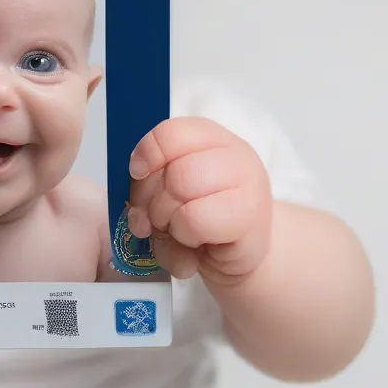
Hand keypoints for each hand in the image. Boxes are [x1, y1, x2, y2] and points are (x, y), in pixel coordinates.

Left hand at [126, 117, 271, 284]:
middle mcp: (234, 155)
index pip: (172, 133)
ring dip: (167, 220)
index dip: (147, 154)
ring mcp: (248, 184)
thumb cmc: (201, 219)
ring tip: (178, 231)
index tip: (138, 173)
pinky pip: (195, 221)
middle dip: (152, 200)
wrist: (242, 255)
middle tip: (157, 219)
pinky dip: (184, 237)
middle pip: (174, 168)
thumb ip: (149, 188)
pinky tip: (197, 243)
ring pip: (183, 189)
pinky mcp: (251, 219)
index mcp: (211, 138)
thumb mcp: (169, 193)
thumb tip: (136, 214)